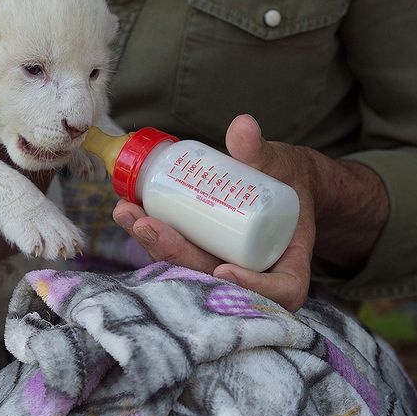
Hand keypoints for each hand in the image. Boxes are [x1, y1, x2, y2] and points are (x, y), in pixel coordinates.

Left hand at [113, 115, 387, 311]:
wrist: (279, 182)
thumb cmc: (287, 178)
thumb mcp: (281, 164)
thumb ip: (260, 151)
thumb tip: (241, 125)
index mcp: (288, 262)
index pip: (281, 290)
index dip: (253, 286)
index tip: (224, 268)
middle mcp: (254, 272)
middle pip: (216, 282)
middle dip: (177, 255)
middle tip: (146, 226)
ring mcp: (223, 266)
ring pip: (188, 268)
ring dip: (154, 244)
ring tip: (128, 213)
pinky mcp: (200, 255)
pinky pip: (176, 251)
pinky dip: (152, 233)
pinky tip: (129, 211)